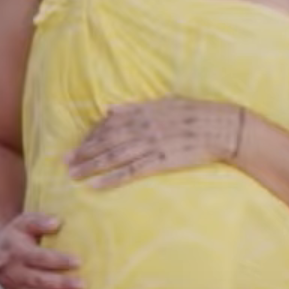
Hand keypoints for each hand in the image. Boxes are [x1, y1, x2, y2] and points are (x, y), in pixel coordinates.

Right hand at [0, 210, 80, 288]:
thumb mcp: (24, 222)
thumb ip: (39, 221)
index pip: (39, 257)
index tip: (78, 262)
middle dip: (61, 283)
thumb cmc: (16, 235)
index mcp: (15, 250)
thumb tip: (56, 222)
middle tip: (82, 284)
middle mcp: (12, 270)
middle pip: (39, 279)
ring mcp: (13, 285)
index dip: (59, 260)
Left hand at [65, 98, 244, 190]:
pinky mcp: (161, 161)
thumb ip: (136, 107)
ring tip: (72, 174)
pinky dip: (111, 179)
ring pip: (113, 156)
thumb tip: (109, 109)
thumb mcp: (165, 102)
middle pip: (106, 140)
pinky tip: (96, 186)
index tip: (76, 145)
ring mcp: (151, 144)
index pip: (109, 124)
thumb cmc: (197, 113)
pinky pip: (131, 172)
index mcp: (144, 110)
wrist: (224, 127)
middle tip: (64, 161)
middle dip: (83, 151)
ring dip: (90, 165)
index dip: (90, 136)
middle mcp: (143, 126)